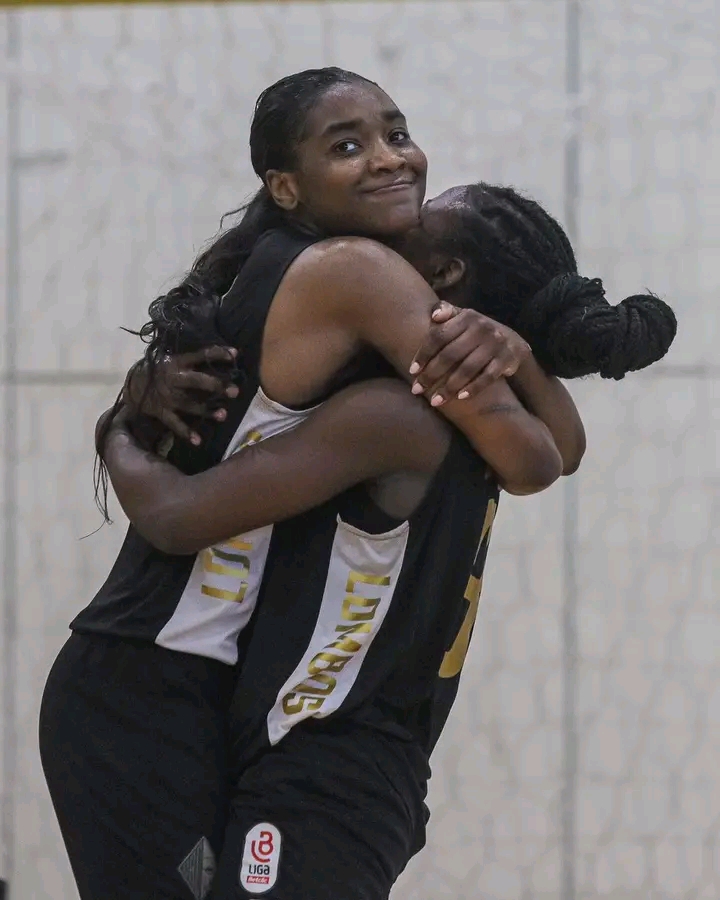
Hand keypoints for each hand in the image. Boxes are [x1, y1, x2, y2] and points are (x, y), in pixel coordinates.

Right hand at [122, 346, 239, 444]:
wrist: (132, 385)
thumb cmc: (159, 369)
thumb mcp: (171, 359)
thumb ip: (191, 360)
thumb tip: (219, 356)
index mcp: (177, 362)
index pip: (200, 355)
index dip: (218, 354)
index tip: (235, 354)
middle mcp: (173, 378)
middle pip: (197, 381)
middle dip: (216, 385)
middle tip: (235, 391)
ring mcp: (168, 397)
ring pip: (190, 404)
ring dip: (207, 410)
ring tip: (223, 415)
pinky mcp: (162, 411)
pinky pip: (175, 424)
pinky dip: (186, 433)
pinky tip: (198, 441)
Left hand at [408, 302, 530, 406]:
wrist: (512, 341)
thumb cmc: (476, 332)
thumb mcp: (462, 317)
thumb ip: (446, 311)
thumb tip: (434, 315)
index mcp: (466, 317)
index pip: (439, 336)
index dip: (424, 354)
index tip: (412, 371)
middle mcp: (481, 328)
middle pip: (450, 354)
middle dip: (431, 374)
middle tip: (417, 390)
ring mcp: (495, 344)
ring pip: (467, 368)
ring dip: (449, 387)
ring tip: (435, 401)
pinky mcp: (506, 359)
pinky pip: (487, 377)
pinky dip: (473, 388)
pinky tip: (459, 398)